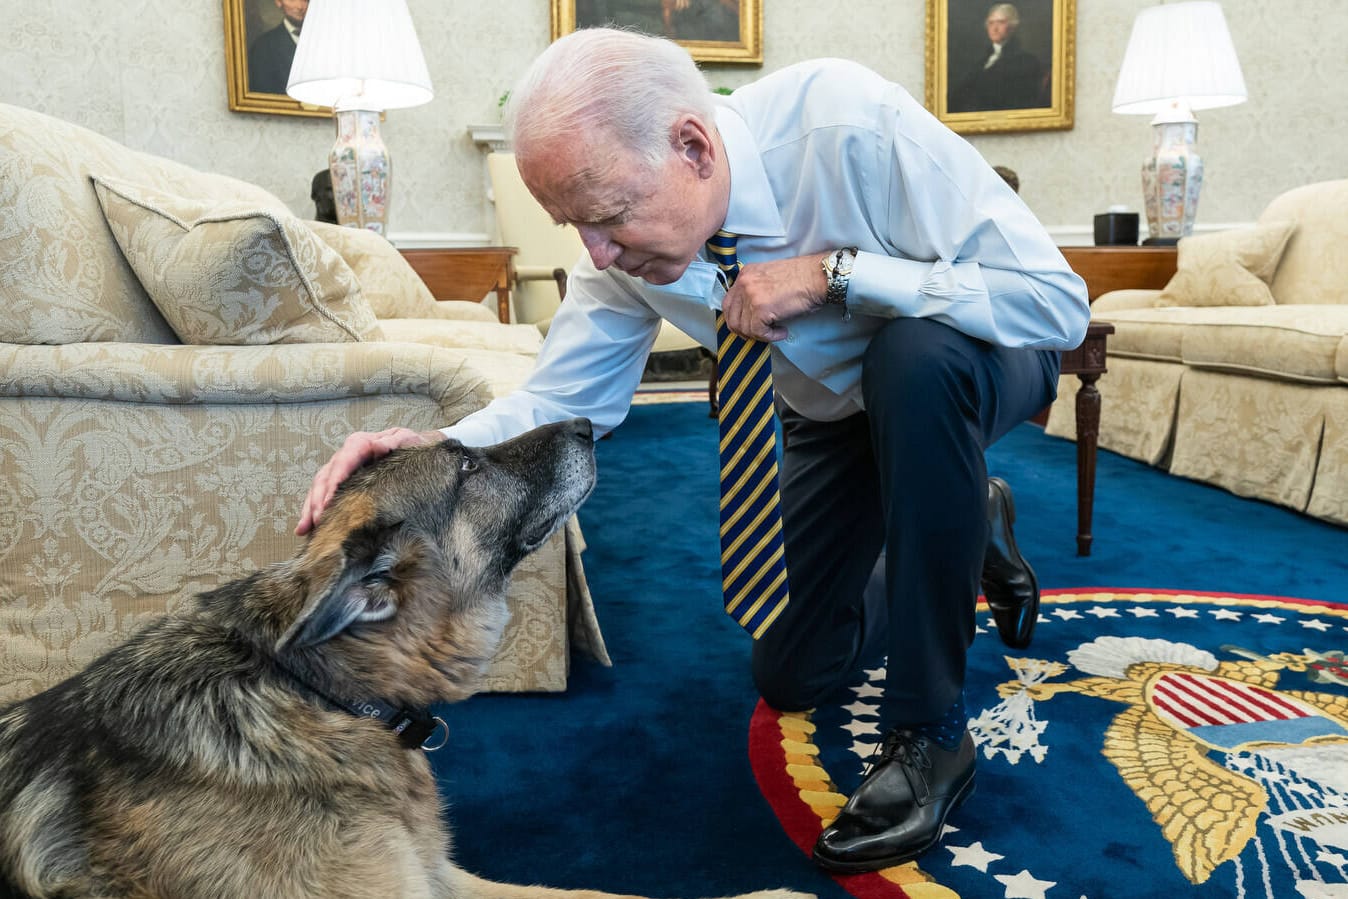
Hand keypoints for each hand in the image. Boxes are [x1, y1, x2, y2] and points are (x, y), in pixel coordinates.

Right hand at [295, 427, 444, 534]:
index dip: (334, 481)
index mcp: (360, 443)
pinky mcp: (340, 482)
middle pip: (325, 477)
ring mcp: (340, 469)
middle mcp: (345, 456)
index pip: (343, 461)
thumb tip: (378, 446)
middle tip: (318, 520)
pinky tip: (305, 529)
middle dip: (319, 499)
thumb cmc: (410, 444)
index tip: (328, 500)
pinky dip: (312, 512)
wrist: (412, 448)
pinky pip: (322, 496)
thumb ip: (394, 442)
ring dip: (311, 508)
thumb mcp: (407, 439)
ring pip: (319, 488)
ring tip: (306, 528)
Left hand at [720, 255, 826, 341]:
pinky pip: (758, 332)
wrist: (817, 276)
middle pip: (732, 318)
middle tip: (760, 334)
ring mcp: (751, 296)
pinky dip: (770, 337)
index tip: (748, 326)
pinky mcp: (761, 309)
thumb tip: (750, 314)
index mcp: (745, 274)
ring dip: (760, 335)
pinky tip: (782, 332)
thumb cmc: (801, 278)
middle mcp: (744, 283)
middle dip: (745, 331)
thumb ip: (755, 290)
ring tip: (775, 331)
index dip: (737, 319)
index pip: (728, 303)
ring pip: (744, 328)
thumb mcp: (770, 277)